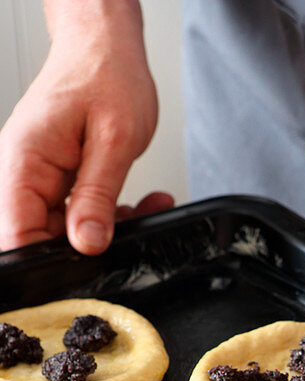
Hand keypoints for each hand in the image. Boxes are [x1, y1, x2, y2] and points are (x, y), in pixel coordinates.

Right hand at [0, 29, 170, 253]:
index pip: (18, 235)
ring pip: (67, 232)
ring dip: (108, 230)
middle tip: (130, 234)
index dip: (48, 263)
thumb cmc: (106, 74)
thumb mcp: (114, 140)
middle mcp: (24, 173)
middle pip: (42, 239)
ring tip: (144, 210)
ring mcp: (41, 179)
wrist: (105, 46)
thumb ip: (97, 196)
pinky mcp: (59, 182)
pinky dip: (111, 217)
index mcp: (24, 163)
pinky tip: (139, 205)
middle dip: (90, 248)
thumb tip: (86, 244)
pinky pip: (80, 216)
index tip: (87, 269)